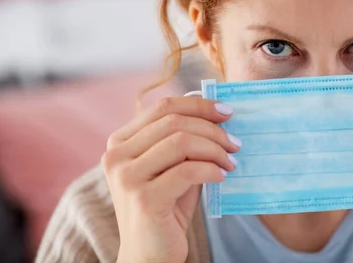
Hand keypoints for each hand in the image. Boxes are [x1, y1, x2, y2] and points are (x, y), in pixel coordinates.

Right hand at [102, 97, 240, 262]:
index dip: (199, 105)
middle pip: (174, 122)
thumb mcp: (173, 167)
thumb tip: (219, 114)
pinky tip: (221, 177)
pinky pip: (187, 170)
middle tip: (235, 143)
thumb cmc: (166, 208)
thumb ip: (185, 140)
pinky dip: (211, 169)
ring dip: (214, 149)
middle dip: (212, 129)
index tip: (227, 112)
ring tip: (230, 162)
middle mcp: (117, 156)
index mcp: (121, 142)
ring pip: (181, 142)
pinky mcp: (143, 198)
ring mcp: (126, 177)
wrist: (150, 254)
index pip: (164, 107)